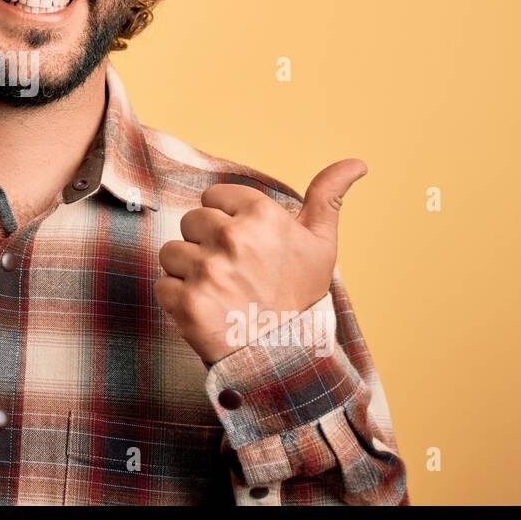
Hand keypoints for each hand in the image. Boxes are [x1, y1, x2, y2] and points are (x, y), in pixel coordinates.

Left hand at [154, 158, 366, 363]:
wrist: (286, 357)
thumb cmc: (301, 296)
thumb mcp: (321, 244)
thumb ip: (327, 197)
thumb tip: (357, 162)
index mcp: (262, 215)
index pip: (213, 196)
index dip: (225, 219)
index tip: (244, 245)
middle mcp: (232, 237)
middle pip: (190, 222)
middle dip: (206, 244)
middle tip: (233, 272)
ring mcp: (207, 270)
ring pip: (172, 253)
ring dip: (189, 272)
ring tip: (220, 292)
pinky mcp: (186, 301)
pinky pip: (163, 286)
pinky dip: (179, 300)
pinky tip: (207, 310)